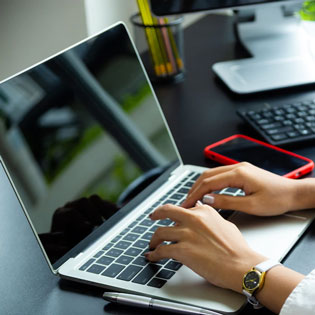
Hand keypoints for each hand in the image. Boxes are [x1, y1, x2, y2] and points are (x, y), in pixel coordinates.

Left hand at [146, 203, 265, 292]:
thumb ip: (210, 216)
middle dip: (156, 214)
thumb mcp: (224, 224)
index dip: (174, 214)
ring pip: (160, 232)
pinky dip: (154, 254)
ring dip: (154, 240)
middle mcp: (193, 219)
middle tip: (152, 217)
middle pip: (166, 211)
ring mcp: (187, 234)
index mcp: (203, 211)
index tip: (169, 217)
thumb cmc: (237, 248)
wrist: (242, 265)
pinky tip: (152, 256)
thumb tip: (200, 210)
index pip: (182, 208)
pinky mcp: (182, 250)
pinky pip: (161, 250)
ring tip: (152, 245)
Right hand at [182, 162, 299, 215]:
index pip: (209, 182)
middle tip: (186, 202)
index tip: (187, 204)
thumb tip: (208, 200)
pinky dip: (210, 183)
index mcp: (239, 174)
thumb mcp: (251, 205)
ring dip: (201, 185)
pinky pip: (220, 175)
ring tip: (193, 198)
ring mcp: (239, 168)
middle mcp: (237, 167)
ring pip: (212, 174)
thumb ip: (227, 201)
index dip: (196, 194)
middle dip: (194, 188)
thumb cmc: (277, 199)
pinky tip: (207, 192)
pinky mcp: (242, 172)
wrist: (293, 193)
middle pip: (207, 175)